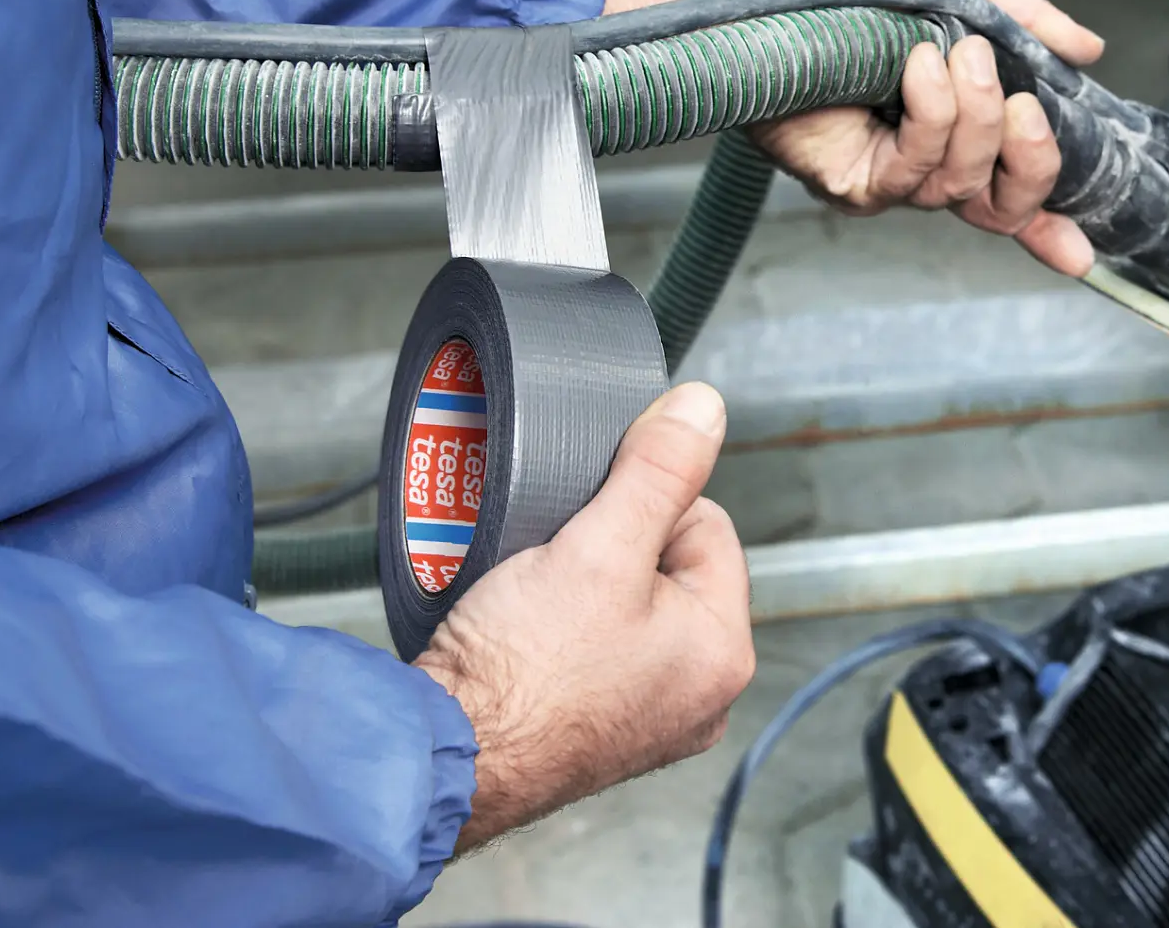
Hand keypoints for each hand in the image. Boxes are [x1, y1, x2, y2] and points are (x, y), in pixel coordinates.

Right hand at [415, 382, 753, 853]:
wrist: (445, 759)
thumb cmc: (521, 675)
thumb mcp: (599, 547)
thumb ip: (657, 471)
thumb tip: (704, 409)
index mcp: (723, 651)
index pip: (707, 525)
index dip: (644, 504)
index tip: (590, 521)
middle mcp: (700, 695)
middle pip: (668, 567)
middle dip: (613, 547)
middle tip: (558, 560)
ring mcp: (649, 718)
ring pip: (627, 605)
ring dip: (585, 583)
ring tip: (538, 591)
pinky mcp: (598, 730)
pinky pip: (595, 650)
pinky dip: (564, 630)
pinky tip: (529, 627)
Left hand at [603, 0, 1100, 275]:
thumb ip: (1024, 23)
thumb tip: (1087, 48)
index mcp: (955, 128)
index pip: (1012, 189)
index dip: (1050, 225)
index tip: (1081, 253)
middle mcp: (924, 165)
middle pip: (1003, 204)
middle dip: (1030, 158)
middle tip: (1024, 102)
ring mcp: (888, 179)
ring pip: (962, 185)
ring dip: (974, 117)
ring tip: (955, 54)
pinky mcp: (851, 183)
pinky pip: (911, 175)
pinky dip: (928, 117)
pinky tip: (917, 69)